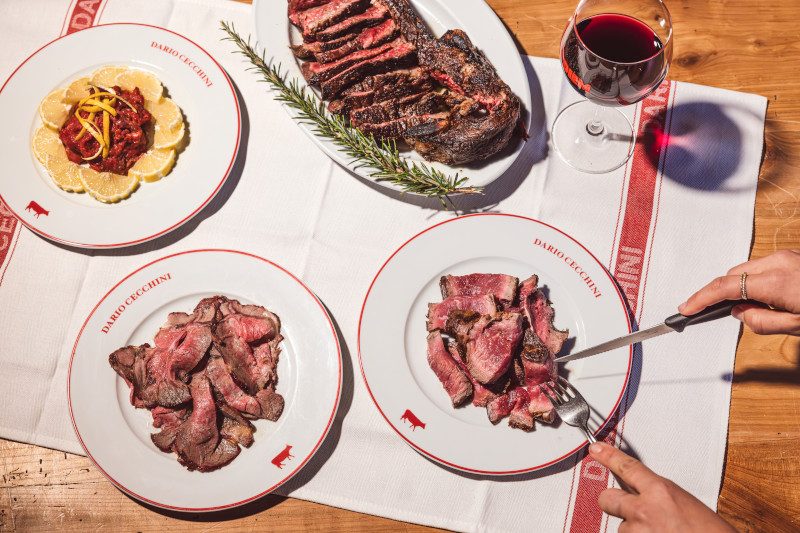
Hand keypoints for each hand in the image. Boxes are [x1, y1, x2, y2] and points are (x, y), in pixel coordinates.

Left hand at [590, 443, 734, 532]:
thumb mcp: (686, 504)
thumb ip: (660, 496)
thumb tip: (642, 493)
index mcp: (661, 492)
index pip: (626, 467)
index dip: (608, 456)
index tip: (596, 450)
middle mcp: (644, 510)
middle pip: (607, 498)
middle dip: (613, 502)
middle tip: (627, 508)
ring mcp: (638, 531)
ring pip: (621, 526)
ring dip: (634, 530)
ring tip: (658, 531)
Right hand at [678, 249, 799, 334]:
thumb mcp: (797, 327)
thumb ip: (763, 322)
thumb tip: (739, 312)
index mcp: (776, 282)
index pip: (725, 287)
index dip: (702, 298)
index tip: (687, 308)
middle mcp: (778, 263)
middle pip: (733, 275)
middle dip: (724, 293)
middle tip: (724, 313)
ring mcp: (786, 256)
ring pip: (747, 270)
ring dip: (743, 287)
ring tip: (762, 307)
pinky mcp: (792, 256)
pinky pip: (763, 266)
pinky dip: (757, 280)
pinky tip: (771, 296)